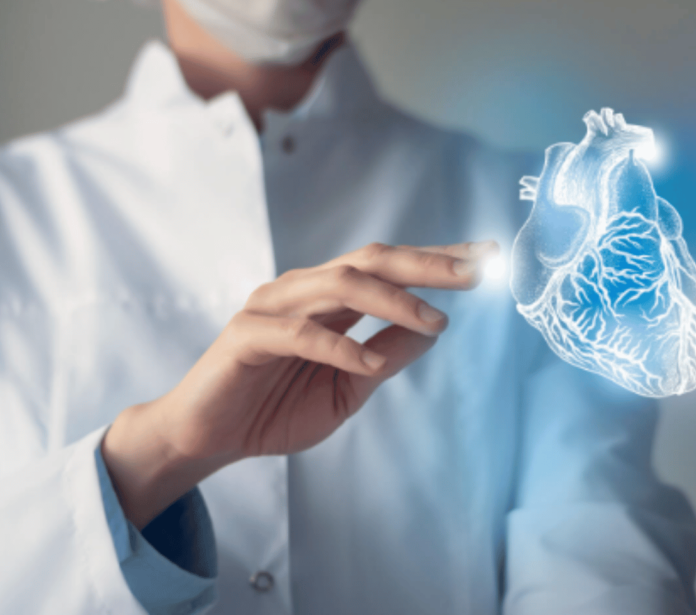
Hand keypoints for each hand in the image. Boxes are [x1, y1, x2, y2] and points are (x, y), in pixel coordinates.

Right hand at [102, 241, 498, 527]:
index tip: (486, 257)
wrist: (209, 437)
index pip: (390, 267)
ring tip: (435, 322)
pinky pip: (300, 333)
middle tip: (474, 272)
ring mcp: (273, 306)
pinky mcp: (247, 334)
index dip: (437, 259)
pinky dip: (340, 347)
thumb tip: (435, 329)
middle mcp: (304, 290)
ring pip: (341, 284)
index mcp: (330, 298)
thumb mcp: (349, 389)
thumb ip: (386, 356)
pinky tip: (369, 366)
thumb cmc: (275, 408)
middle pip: (372, 259)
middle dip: (427, 263)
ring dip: (394, 301)